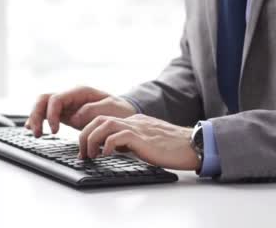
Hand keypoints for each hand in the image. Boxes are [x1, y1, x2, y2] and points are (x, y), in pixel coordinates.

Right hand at [25, 86, 135, 136]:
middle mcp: (70, 96)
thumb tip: (75, 117)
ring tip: (35, 133)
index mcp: (80, 91)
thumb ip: (92, 111)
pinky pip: (47, 114)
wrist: (125, 114)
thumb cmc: (120, 110)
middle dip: (37, 115)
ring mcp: (67, 104)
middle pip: (44, 99)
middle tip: (38, 133)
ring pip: (42, 105)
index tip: (55, 131)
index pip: (56, 99)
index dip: (52, 114)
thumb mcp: (111, 108)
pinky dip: (39, 120)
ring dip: (35, 118)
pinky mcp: (66, 114)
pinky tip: (33, 129)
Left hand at [78, 114, 200, 170]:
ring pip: (104, 124)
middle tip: (82, 154)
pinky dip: (108, 145)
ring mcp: (137, 128)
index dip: (90, 132)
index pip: (104, 119)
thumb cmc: (173, 148)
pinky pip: (118, 136)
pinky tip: (107, 155)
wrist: (192, 145)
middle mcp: (133, 121)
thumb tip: (114, 149)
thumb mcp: (145, 143)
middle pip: (99, 119)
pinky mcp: (142, 137)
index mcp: (133, 122)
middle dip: (85, 135)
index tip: (84, 148)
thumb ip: (130, 142)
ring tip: (90, 155)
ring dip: (92, 139)